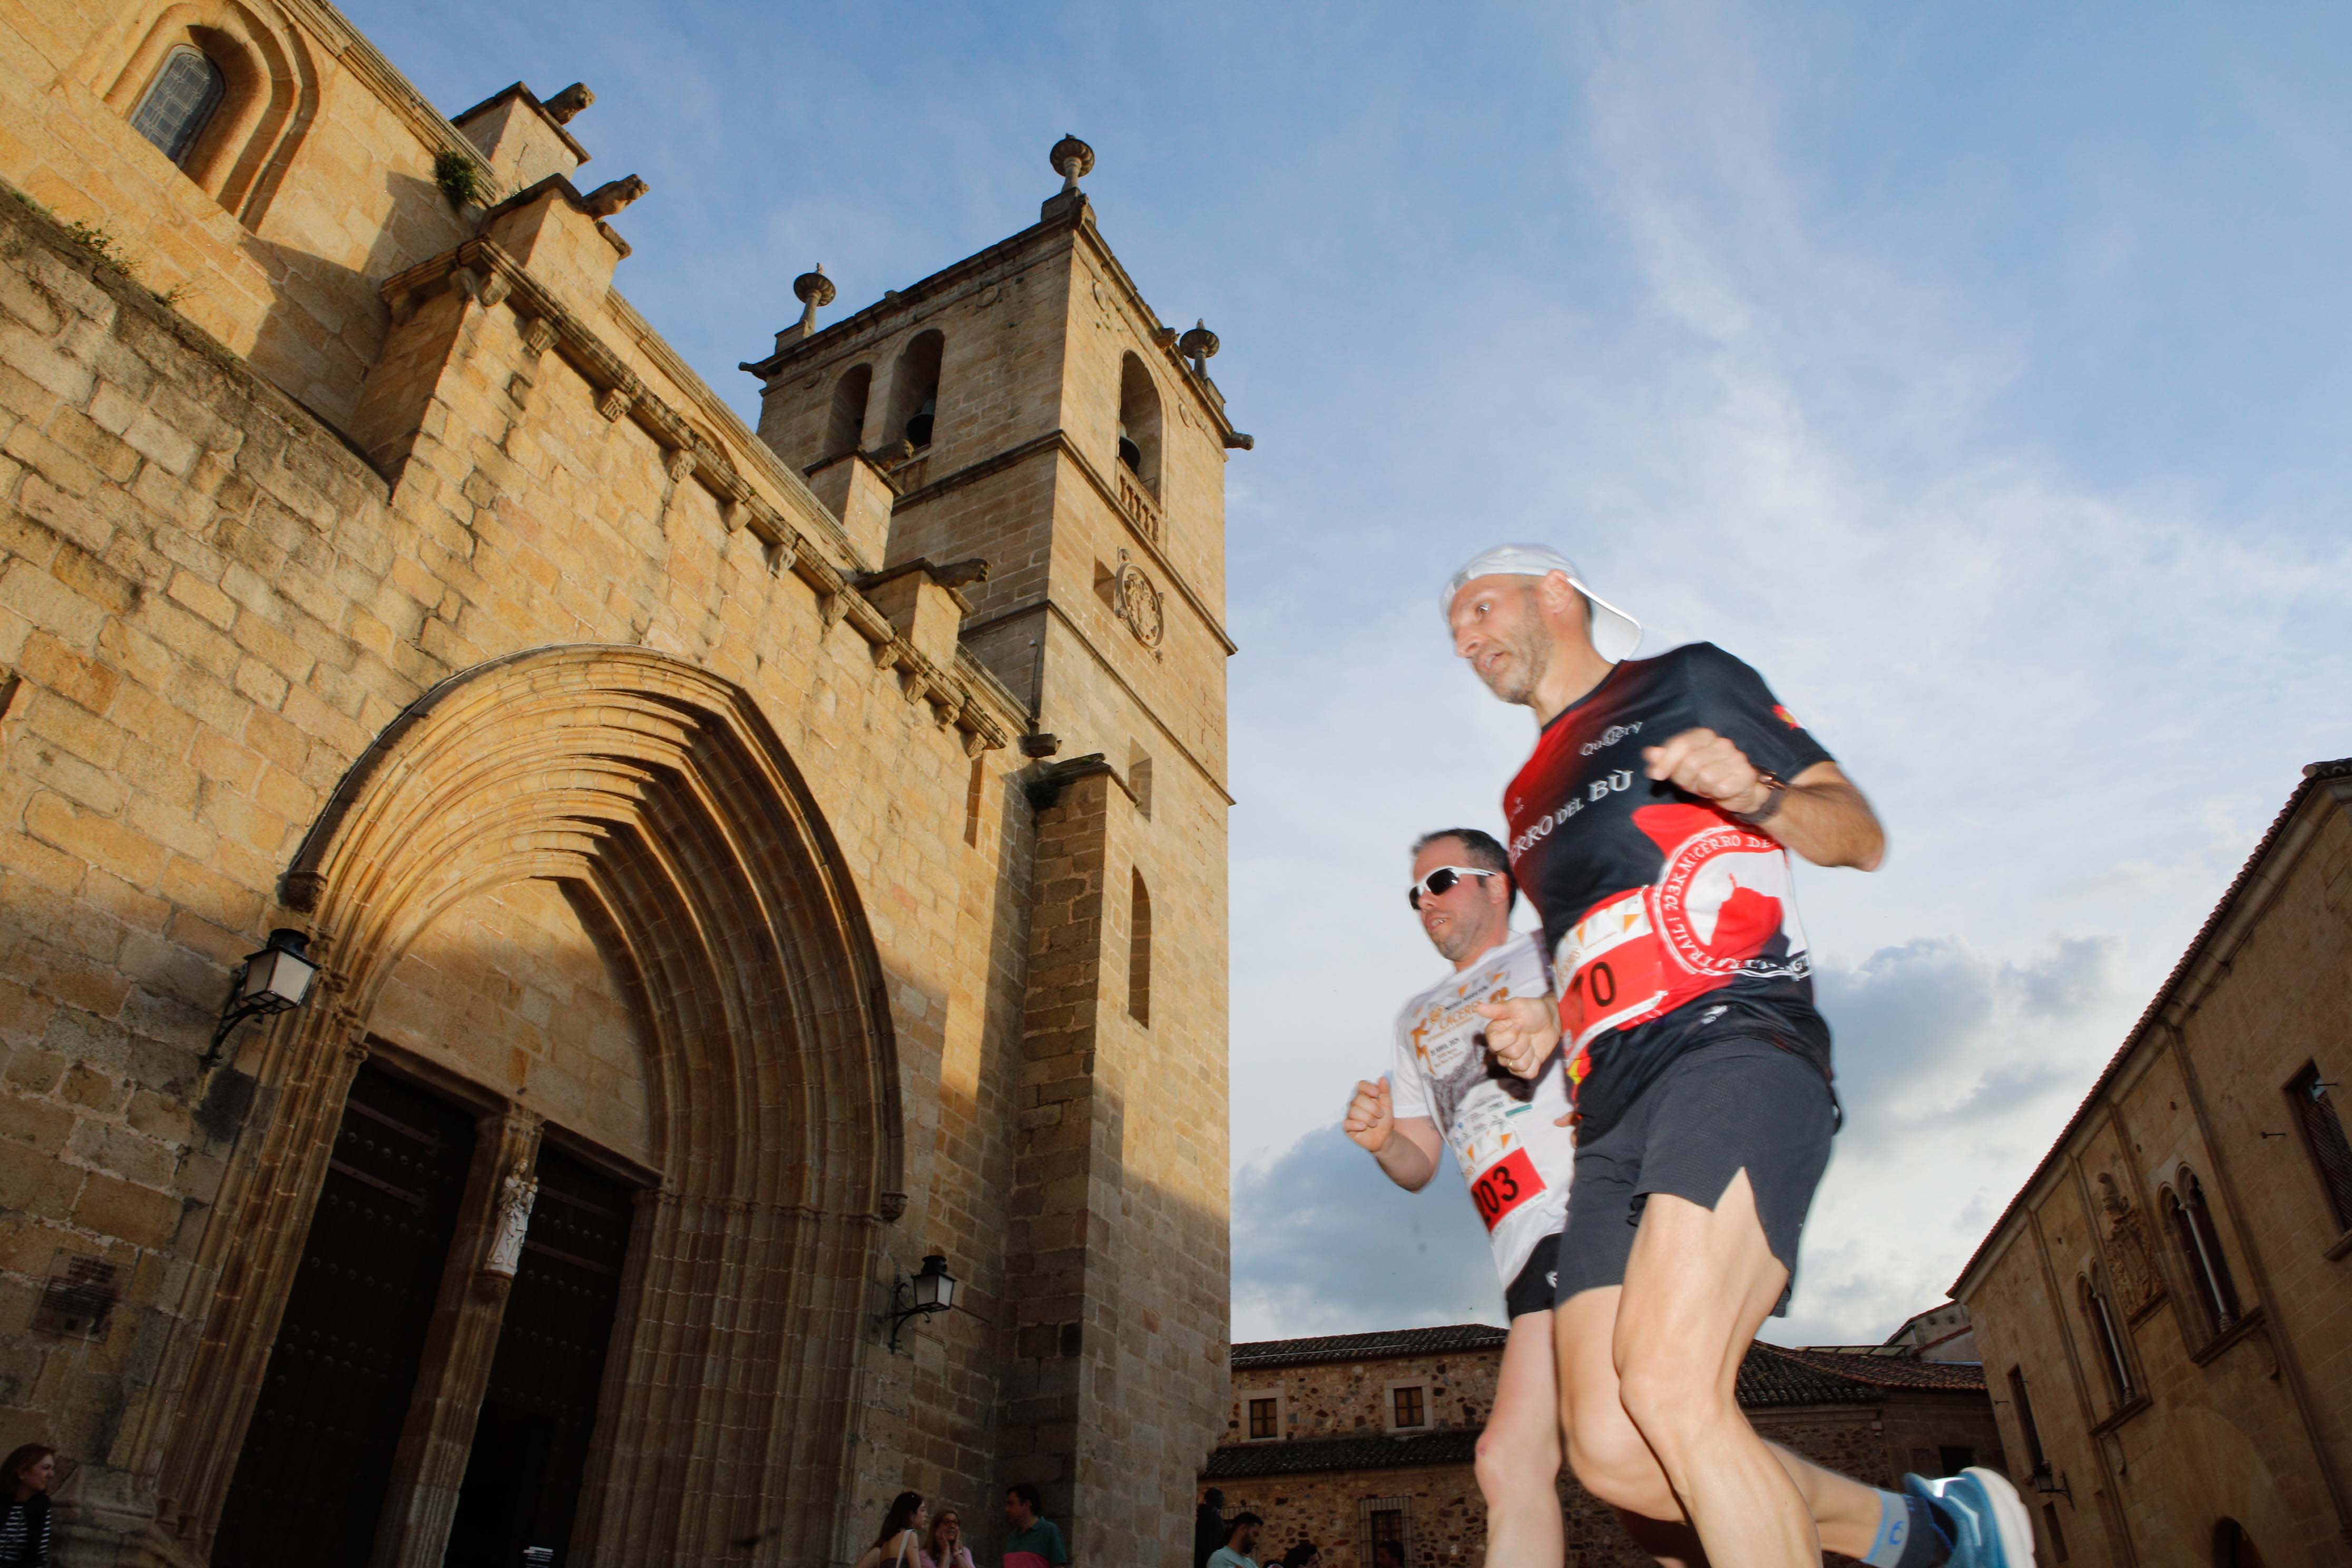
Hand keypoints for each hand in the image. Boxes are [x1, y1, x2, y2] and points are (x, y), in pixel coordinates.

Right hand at [1344, 1078, 1393, 1152]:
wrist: (1385, 1138)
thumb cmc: (1384, 1120)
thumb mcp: (1388, 1105)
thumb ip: (1385, 1091)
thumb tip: (1382, 1078)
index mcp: (1365, 1096)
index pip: (1361, 1085)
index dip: (1368, 1088)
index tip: (1377, 1094)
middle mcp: (1355, 1104)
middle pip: (1358, 1099)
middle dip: (1373, 1109)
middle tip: (1380, 1115)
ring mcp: (1350, 1115)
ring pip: (1354, 1111)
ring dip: (1368, 1119)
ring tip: (1374, 1124)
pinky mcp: (1347, 1127)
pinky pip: (1347, 1123)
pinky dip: (1357, 1125)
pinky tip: (1364, 1127)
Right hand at [1474, 995, 1558, 1078]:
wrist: (1551, 1019)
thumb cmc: (1532, 1010)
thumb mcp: (1516, 1006)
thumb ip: (1497, 1009)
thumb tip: (1477, 1007)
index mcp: (1493, 1034)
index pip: (1494, 1044)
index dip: (1510, 1036)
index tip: (1519, 1025)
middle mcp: (1500, 1049)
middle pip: (1509, 1055)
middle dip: (1524, 1043)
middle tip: (1527, 1033)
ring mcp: (1511, 1060)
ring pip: (1519, 1065)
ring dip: (1530, 1052)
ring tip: (1531, 1042)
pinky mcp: (1524, 1069)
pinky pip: (1528, 1074)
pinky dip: (1535, 1063)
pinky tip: (1535, 1053)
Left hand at [1642, 727, 1771, 815]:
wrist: (1737, 791)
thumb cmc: (1705, 776)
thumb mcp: (1681, 768)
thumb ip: (1664, 759)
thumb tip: (1649, 753)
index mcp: (1705, 735)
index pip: (1681, 744)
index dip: (1666, 761)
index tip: (1656, 776)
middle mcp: (1722, 743)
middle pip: (1691, 762)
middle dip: (1685, 779)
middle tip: (1692, 784)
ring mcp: (1736, 757)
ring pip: (1706, 777)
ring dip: (1702, 788)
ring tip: (1707, 787)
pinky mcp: (1746, 774)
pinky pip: (1722, 788)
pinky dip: (1717, 794)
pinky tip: (1721, 791)